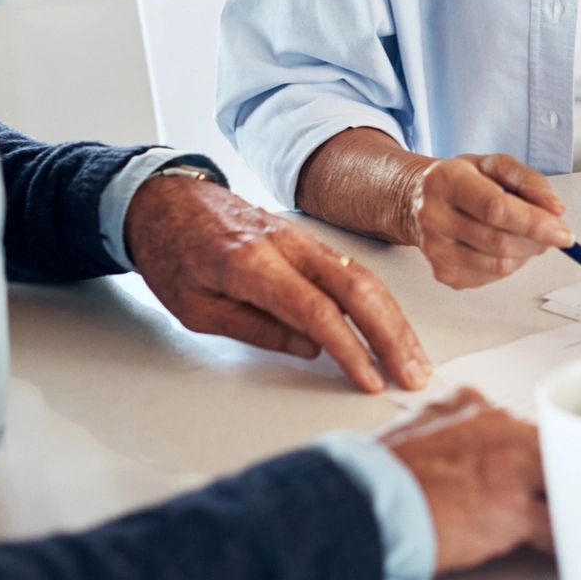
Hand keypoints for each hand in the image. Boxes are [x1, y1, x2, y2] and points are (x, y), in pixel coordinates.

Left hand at [124, 171, 429, 392]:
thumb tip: (310, 349)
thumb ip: (254, 328)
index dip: (350, 348)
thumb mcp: (194, 308)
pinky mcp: (309, 241)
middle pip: (356, 288)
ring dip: (395, 321)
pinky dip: (380, 303)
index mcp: (252, 263)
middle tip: (414, 376)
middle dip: (391, 336)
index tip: (371, 380)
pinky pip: (354, 270)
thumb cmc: (171, 254)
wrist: (165, 199)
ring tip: (415, 360)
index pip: (316, 309)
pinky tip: (394, 330)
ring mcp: (303, 239)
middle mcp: (287, 246)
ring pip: (364, 277)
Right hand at [380, 387, 553, 573]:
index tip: (525, 467)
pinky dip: (557, 537)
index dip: (524, 452)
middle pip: (550, 446)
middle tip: (548, 493)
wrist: (363, 502)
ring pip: (562, 480)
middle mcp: (498, 428)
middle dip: (550, 472)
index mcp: (472, 406)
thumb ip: (449, 426)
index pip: (519, 424)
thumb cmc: (378, 474)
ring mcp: (511, 467)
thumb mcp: (416, 428)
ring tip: (552, 517)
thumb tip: (457, 439)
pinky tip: (548, 543)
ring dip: (558, 500)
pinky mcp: (513, 509)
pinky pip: (555, 525)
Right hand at [411, 153, 573, 288]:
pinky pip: (490, 277)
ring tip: (525, 235)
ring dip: (525, 253)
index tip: (563, 231)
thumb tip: (555, 209)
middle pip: (499, 241)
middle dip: (537, 241)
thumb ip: (530, 181)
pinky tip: (503, 246)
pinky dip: (509, 264)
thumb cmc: (462, 180)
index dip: (534, 223)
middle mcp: (433, 215)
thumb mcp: (495, 165)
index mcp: (445, 180)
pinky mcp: (441, 273)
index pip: (496, 209)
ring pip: (498, 265)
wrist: (418, 199)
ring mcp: (434, 248)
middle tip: (554, 232)